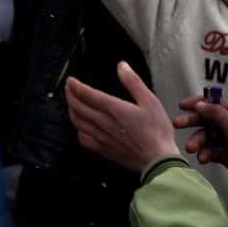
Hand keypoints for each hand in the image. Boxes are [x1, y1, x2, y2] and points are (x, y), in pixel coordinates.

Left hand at [65, 62, 179, 172]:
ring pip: (77, 122)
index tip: (70, 80)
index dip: (75, 85)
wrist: (159, 161)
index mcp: (112, 108)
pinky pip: (84, 140)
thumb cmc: (157, 131)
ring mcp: (101, 137)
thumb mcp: (150, 101)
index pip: (86, 94)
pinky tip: (81, 128)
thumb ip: (133, 82)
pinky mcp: (103, 150)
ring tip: (72, 104)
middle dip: (70, 95)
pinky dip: (79, 130)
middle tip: (69, 88)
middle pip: (77, 106)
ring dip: (71, 110)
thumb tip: (121, 65)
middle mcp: (102, 122)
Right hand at [174, 93, 227, 173]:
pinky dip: (204, 154)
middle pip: (205, 119)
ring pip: (205, 137)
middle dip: (191, 122)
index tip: (183, 105)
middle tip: (177, 124)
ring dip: (196, 142)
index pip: (214, 103)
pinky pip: (209, 152)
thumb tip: (200, 104)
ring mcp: (227, 141)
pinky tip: (203, 158)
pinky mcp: (225, 155)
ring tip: (191, 148)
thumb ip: (215, 112)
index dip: (198, 103)